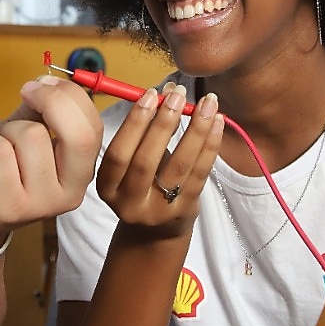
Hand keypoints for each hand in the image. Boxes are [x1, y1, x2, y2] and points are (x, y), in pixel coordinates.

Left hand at [0, 76, 103, 255]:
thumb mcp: (24, 133)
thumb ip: (41, 108)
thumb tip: (47, 82)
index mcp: (79, 173)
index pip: (93, 128)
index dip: (69, 95)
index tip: (42, 84)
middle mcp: (69, 194)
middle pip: (78, 136)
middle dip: (51, 101)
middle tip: (27, 93)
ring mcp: (39, 205)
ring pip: (31, 136)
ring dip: (7, 130)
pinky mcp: (6, 208)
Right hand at [95, 83, 224, 237]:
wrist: (156, 232)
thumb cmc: (141, 184)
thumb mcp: (130, 164)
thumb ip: (142, 133)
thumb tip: (167, 93)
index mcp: (107, 188)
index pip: (118, 154)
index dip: (134, 123)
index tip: (150, 94)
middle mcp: (130, 204)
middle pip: (145, 161)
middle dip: (163, 123)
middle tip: (177, 94)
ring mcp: (159, 211)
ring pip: (178, 166)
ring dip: (195, 129)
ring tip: (207, 102)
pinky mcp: (185, 210)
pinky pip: (200, 173)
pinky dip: (210, 144)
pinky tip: (217, 121)